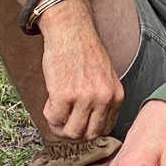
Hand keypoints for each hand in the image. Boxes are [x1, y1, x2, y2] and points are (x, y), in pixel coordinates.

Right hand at [37, 5, 123, 140]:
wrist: (71, 30)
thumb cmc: (84, 52)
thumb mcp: (105, 77)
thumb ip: (103, 99)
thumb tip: (90, 123)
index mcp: (116, 96)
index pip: (104, 129)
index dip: (87, 129)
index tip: (76, 120)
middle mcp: (104, 99)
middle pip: (89, 135)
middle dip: (72, 132)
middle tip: (62, 119)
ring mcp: (85, 98)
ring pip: (72, 132)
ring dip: (59, 126)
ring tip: (55, 110)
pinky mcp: (64, 94)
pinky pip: (54, 119)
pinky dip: (49, 114)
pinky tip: (50, 99)